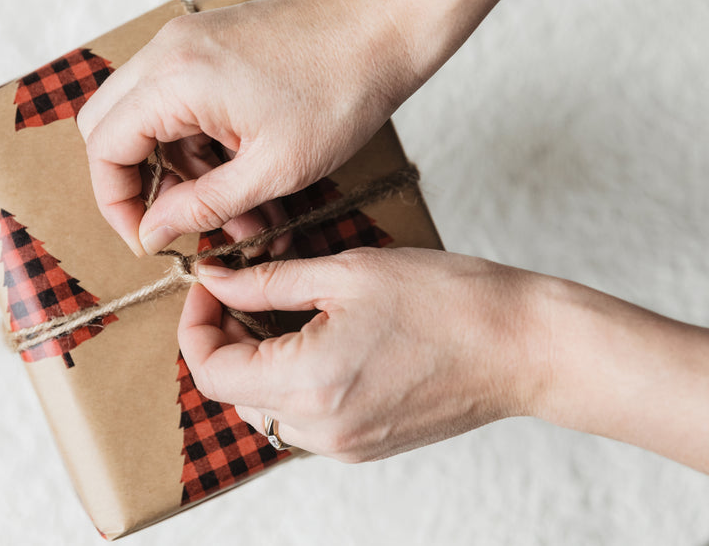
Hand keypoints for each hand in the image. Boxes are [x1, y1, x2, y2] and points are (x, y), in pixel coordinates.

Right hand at [76, 0, 424, 255]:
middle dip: (138, 183)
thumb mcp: (273, 169)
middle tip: (178, 222)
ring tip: (240, 213)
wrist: (386, 23)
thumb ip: (201, 206)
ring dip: (179, 169)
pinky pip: (178, 99)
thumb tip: (150, 233)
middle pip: (108, 127)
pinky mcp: (208, 41)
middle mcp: (167, 50)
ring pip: (147, 117)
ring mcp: (186, 40)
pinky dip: (198, 142)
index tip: (148, 241)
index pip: (104, 149)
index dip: (117, 205)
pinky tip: (245, 176)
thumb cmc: (341, 92)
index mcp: (175, 79)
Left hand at [179, 248, 548, 461]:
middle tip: (238, 293)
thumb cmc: (446, 301)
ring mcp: (344, 445)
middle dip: (222, 342)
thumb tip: (216, 281)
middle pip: (232, 394)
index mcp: (309, 383)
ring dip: (254, 364)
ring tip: (274, 313)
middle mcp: (321, 429)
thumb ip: (266, 282)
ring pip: (264, 410)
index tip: (208, 288)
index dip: (196, 325)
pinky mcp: (364, 446)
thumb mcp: (345, 272)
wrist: (523, 346)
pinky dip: (289, 383)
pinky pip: (302, 421)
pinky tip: (309, 341)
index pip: (210, 371)